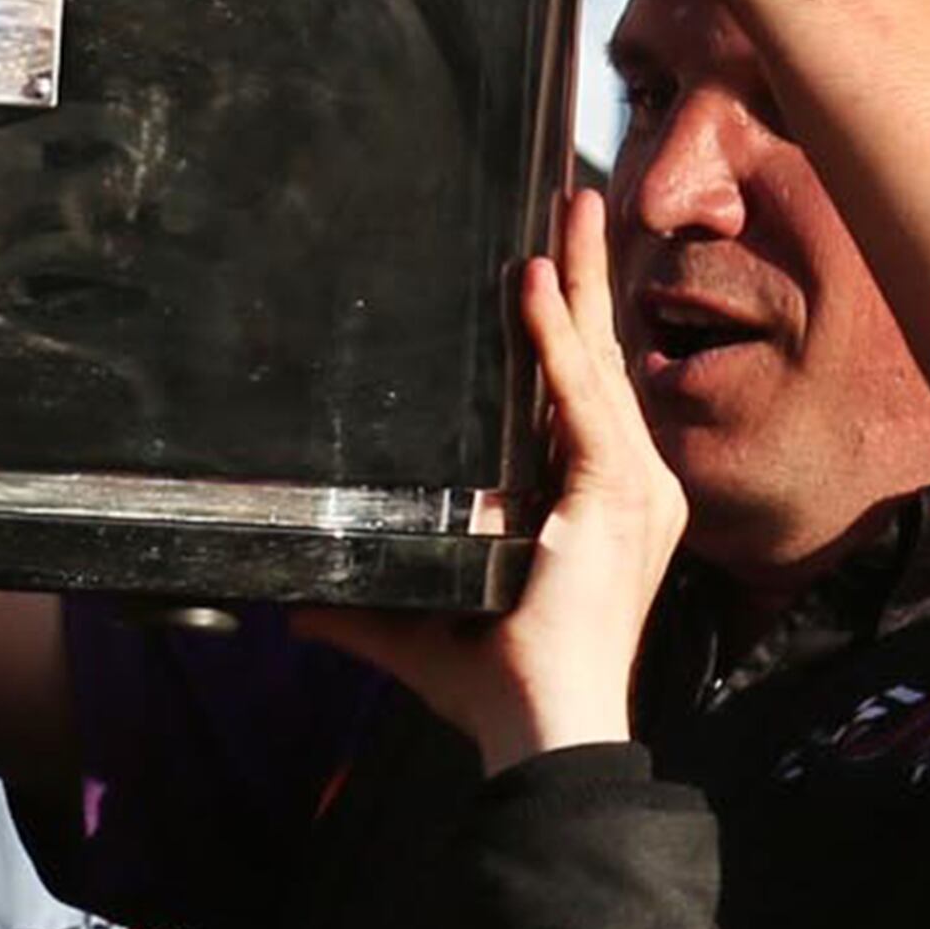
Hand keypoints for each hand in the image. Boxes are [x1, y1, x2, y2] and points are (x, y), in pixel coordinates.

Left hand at [304, 189, 683, 761]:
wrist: (542, 728)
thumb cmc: (495, 686)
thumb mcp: (418, 628)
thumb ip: (365, 608)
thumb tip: (295, 607)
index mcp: (601, 504)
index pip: (584, 395)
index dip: (568, 327)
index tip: (549, 263)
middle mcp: (631, 487)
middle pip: (602, 359)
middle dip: (587, 275)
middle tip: (576, 200)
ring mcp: (634, 490)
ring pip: (598, 362)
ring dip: (577, 281)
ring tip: (565, 212)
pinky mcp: (617, 496)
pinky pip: (581, 399)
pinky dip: (553, 340)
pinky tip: (532, 286)